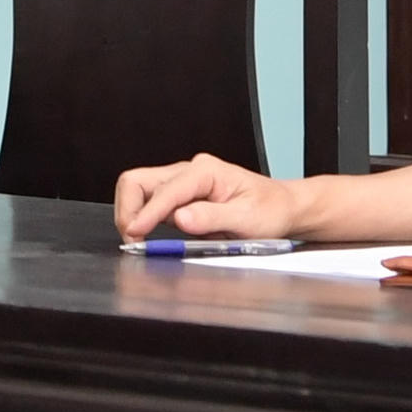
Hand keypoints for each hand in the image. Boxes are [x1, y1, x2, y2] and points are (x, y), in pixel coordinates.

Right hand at [114, 151, 305, 242]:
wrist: (283, 208)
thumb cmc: (270, 210)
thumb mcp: (247, 219)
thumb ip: (212, 217)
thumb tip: (180, 218)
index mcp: (205, 171)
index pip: (165, 191)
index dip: (147, 214)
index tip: (134, 233)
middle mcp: (190, 172)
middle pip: (139, 181)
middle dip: (128, 208)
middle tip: (132, 238)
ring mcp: (183, 184)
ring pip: (139, 190)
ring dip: (133, 214)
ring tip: (139, 239)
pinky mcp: (180, 198)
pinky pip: (151, 203)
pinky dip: (143, 218)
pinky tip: (149, 235)